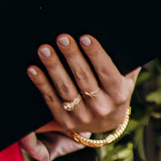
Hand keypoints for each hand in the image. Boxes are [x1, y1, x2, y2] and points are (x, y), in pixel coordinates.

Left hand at [22, 34, 134, 160]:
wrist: (106, 123)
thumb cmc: (115, 92)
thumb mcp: (127, 81)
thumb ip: (127, 64)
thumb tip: (123, 38)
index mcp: (119, 95)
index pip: (107, 72)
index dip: (96, 54)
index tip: (85, 37)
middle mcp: (102, 107)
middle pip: (84, 78)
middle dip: (72, 56)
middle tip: (62, 37)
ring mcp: (82, 116)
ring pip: (66, 88)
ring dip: (54, 67)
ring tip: (45, 49)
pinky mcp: (65, 120)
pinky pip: (51, 99)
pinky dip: (41, 83)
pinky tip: (33, 68)